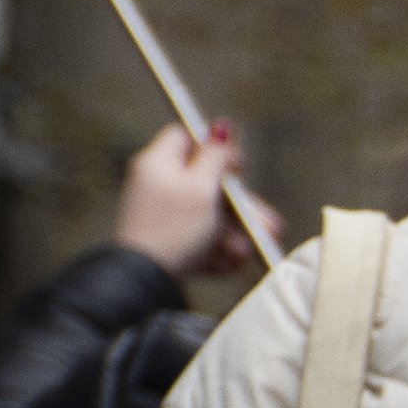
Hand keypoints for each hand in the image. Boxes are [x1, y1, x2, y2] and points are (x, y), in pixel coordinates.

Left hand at [113, 121, 275, 276]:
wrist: (143, 280)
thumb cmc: (171, 231)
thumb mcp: (201, 187)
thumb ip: (215, 156)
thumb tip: (222, 127)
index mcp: (159, 163)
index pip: (187, 137)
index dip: (215, 148)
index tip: (236, 167)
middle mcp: (157, 185)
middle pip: (206, 183)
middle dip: (239, 206)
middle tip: (264, 221)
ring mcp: (161, 214)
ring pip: (207, 215)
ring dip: (232, 232)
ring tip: (245, 251)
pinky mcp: (165, 241)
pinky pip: (197, 238)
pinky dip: (215, 249)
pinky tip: (229, 262)